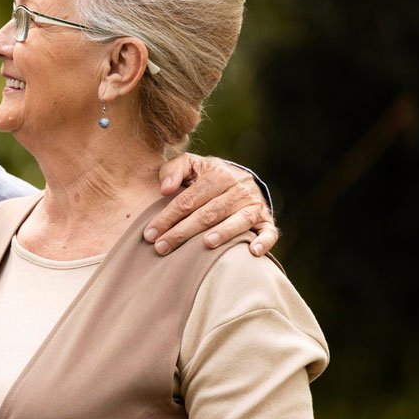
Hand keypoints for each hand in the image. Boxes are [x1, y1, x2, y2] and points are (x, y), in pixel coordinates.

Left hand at [146, 154, 276, 256]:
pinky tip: (251, 252)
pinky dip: (263, 242)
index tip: (149, 234)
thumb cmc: (205, 177)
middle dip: (183, 232)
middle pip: (208, 213)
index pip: (188, 199)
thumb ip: (172, 171)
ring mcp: (254, 204)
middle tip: (162, 248)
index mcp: (217, 174)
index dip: (167, 217)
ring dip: (223, 233)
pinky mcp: (265, 219)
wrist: (239, 179)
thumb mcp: (190, 166)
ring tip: (205, 245)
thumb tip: (164, 189)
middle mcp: (238, 188)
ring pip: (238, 221)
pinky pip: (268, 232)